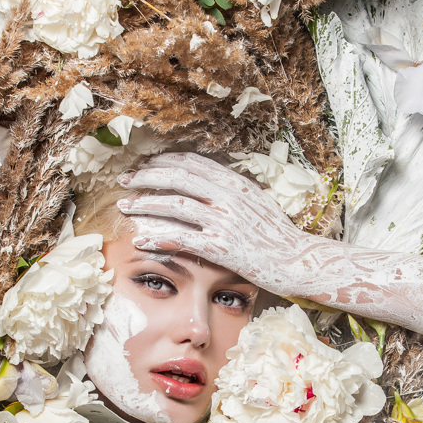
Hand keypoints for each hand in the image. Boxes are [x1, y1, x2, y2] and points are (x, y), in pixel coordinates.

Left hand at [117, 152, 320, 296]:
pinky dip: (158, 236)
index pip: (192, 162)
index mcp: (235, 182)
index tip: (144, 165)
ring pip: (175, 205)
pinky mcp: (221, 247)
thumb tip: (208, 181)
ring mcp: (224, 221)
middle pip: (178, 177)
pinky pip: (182, 238)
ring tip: (125, 206)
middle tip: (125, 180)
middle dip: (146, 176)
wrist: (297, 261)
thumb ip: (232, 190)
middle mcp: (228, 197)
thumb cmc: (277, 234)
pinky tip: (141, 239)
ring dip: (145, 204)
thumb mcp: (256, 201)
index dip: (163, 161)